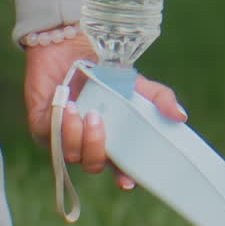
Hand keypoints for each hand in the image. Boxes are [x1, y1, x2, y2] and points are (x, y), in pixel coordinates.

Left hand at [23, 35, 186, 187]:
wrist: (71, 44)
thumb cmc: (104, 68)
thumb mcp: (137, 83)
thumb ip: (160, 99)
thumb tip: (182, 117)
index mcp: (111, 139)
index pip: (118, 167)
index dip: (124, 177)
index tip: (127, 181)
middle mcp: (87, 142)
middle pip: (93, 165)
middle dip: (97, 149)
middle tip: (100, 121)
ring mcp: (64, 137)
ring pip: (71, 155)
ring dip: (78, 136)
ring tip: (84, 111)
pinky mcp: (43, 126)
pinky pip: (51, 138)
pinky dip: (62, 125)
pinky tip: (68, 106)